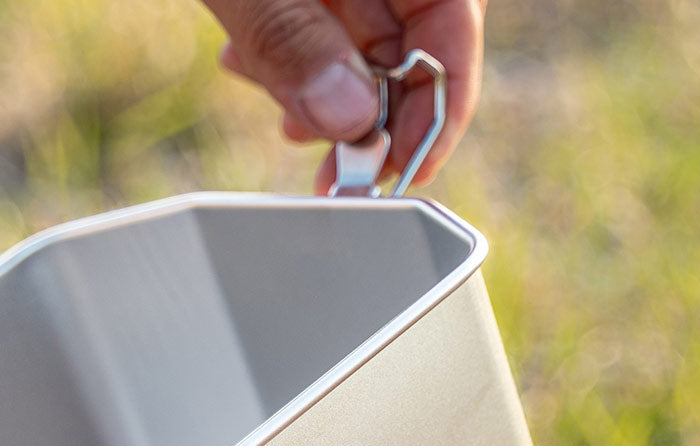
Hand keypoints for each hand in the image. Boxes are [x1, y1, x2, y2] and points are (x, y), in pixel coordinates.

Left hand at [204, 0, 484, 190]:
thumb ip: (295, 40)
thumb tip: (351, 120)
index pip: (454, 26)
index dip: (437, 110)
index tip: (396, 175)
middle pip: (413, 40)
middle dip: (368, 113)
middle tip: (328, 172)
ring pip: (362, 37)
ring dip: (323, 91)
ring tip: (279, 116)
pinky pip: (321, 15)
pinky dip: (291, 52)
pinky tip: (245, 63)